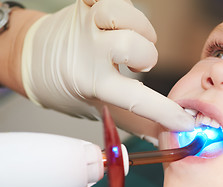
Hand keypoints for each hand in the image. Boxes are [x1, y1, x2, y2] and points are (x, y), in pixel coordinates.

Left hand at [21, 0, 193, 130]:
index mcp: (93, 84)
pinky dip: (123, 6)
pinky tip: (120, 20)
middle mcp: (90, 53)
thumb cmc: (69, 87)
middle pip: (133, 47)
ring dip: (140, 28)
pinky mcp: (87, 4)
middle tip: (138, 64)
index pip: (136, 100)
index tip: (184, 122)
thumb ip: (134, 123)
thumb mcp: (99, 108)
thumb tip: (162, 136)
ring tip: (133, 38)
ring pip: (125, 16)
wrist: (35, 59)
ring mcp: (87, 25)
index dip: (165, 113)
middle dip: (147, 56)